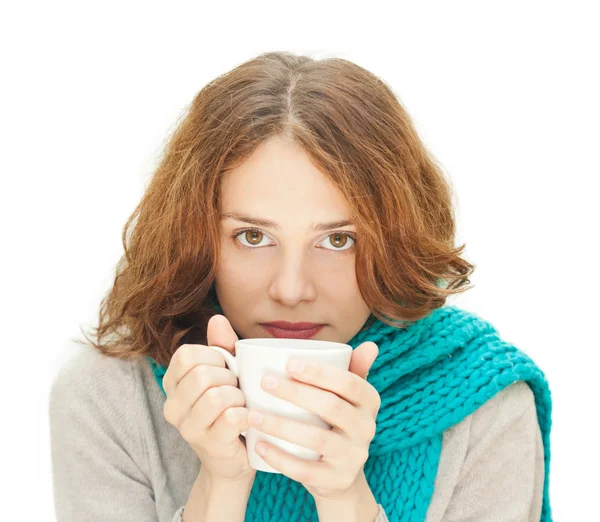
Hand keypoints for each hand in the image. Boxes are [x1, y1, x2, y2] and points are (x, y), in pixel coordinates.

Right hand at [162, 314, 255, 482]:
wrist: (235, 458)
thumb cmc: (231, 407)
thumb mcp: (227, 372)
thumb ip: (222, 346)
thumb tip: (217, 318)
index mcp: (173, 383)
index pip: (187, 355)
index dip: (214, 357)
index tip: (226, 369)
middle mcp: (172, 406)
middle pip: (203, 375)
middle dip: (230, 378)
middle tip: (237, 390)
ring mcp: (187, 428)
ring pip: (216, 396)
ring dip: (238, 397)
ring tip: (242, 404)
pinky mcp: (208, 445)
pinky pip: (231, 418)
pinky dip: (247, 414)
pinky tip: (249, 419)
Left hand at [246, 341, 379, 500]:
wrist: (342, 474)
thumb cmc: (338, 422)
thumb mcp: (349, 397)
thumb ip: (354, 369)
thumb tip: (369, 345)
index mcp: (369, 402)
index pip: (348, 383)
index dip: (319, 373)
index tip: (288, 363)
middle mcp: (366, 428)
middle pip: (331, 407)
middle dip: (296, 393)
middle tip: (265, 382)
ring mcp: (353, 456)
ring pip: (316, 438)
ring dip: (281, 425)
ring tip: (253, 415)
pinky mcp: (335, 480)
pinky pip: (306, 470)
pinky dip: (280, 458)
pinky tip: (259, 445)